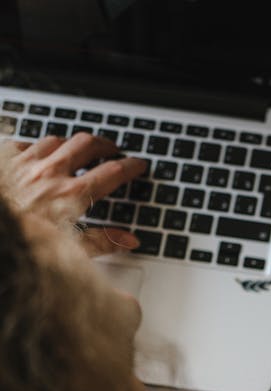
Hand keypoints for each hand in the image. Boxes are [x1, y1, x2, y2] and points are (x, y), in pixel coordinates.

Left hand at [0, 133, 147, 255]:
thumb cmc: (26, 244)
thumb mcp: (70, 251)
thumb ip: (103, 242)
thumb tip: (128, 241)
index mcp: (72, 195)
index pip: (112, 172)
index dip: (130, 166)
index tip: (138, 165)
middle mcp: (51, 173)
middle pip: (87, 144)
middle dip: (104, 145)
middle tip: (113, 150)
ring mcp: (27, 163)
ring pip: (57, 140)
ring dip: (72, 143)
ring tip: (79, 149)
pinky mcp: (7, 161)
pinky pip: (26, 144)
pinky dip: (37, 146)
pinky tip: (40, 153)